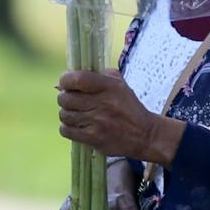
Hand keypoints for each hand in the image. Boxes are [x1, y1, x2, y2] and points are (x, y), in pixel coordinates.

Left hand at [57, 69, 185, 166]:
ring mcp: (97, 121)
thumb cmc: (130, 108)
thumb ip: (102, 76)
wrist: (145, 135)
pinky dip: (67, 128)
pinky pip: (66, 130)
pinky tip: (76, 126)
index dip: (66, 80)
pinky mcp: (93, 138)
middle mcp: (102, 103)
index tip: (65, 83)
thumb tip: (76, 72)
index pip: (77, 79)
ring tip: (75, 114)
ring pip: (64, 115)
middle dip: (64, 98)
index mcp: (109, 86)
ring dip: (66, 114)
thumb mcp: (121, 86)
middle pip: (66, 98)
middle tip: (70, 100)